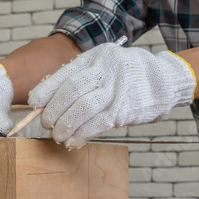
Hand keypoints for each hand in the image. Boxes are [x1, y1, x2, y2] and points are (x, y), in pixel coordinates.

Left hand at [28, 43, 195, 147]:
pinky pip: (98, 124)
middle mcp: (105, 71)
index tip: (34, 103)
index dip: (46, 91)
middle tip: (46, 123)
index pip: (64, 74)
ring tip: (58, 136)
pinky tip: (75, 141)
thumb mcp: (106, 62)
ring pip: (82, 110)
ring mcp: (116, 91)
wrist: (165, 79)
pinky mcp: (125, 110)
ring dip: (66, 126)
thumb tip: (52, 97)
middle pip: (70, 92)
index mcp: (96, 57)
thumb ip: (83, 75)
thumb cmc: (129, 73)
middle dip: (53, 111)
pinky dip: (83, 135)